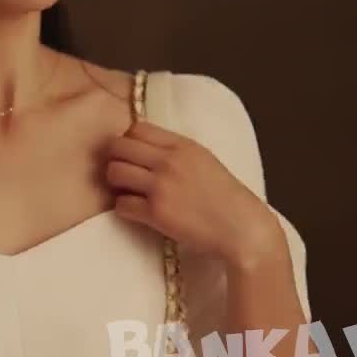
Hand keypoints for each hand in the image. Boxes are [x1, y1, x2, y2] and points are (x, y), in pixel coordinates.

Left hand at [103, 120, 282, 270]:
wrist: (242, 228)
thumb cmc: (225, 196)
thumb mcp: (204, 160)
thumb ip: (175, 151)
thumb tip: (143, 147)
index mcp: (182, 145)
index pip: (137, 128)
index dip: (128, 141)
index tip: (132, 155)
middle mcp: (169, 161)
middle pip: (119, 147)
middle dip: (115, 159)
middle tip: (123, 174)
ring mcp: (161, 186)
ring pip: (114, 172)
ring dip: (115, 184)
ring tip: (127, 192)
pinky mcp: (156, 213)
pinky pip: (121, 204)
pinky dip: (124, 208)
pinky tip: (136, 211)